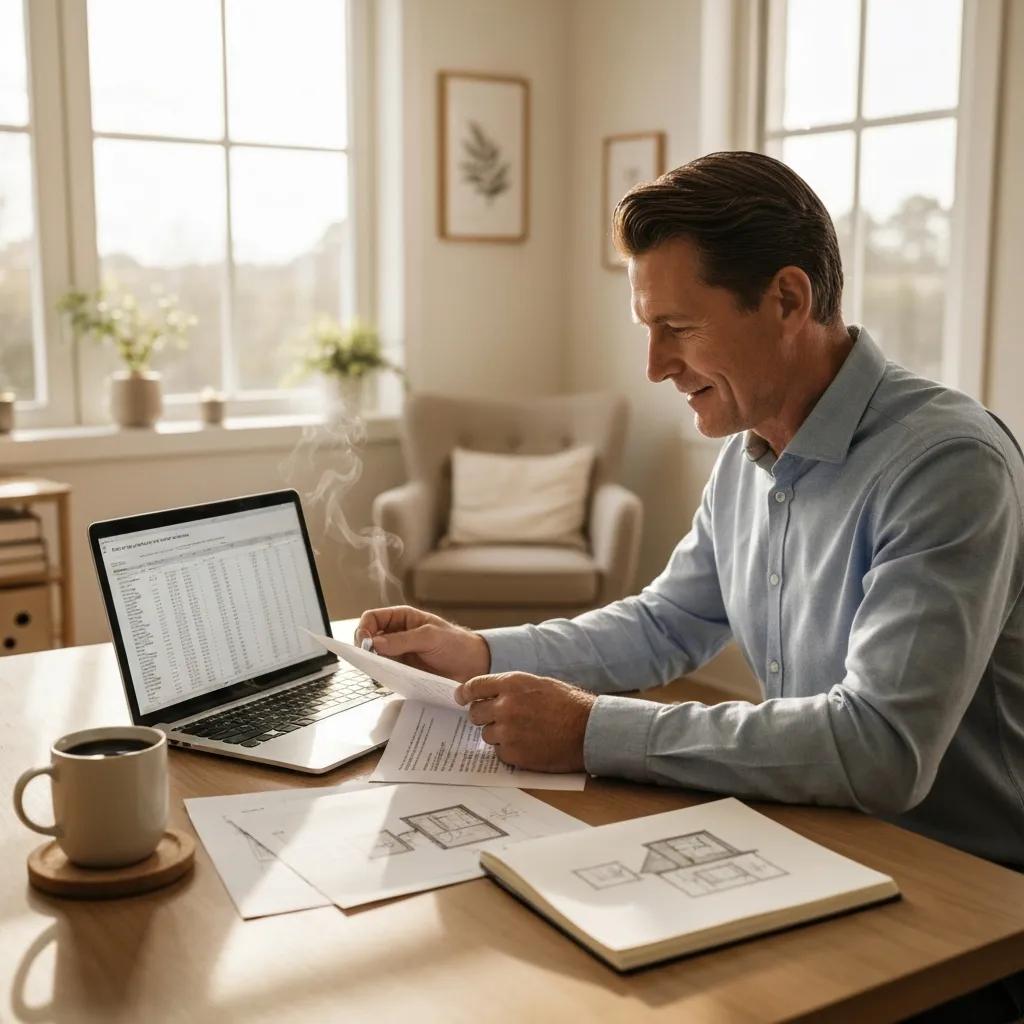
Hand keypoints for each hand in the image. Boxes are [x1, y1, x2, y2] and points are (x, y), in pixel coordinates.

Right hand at [355, 605, 490, 682]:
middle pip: (368, 638)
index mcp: (402, 618)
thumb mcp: (430, 637)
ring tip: (377, 671)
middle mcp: (397, 634)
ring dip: (371, 663)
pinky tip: (386, 679)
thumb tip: (376, 642)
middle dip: (364, 648)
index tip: (365, 643)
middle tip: (369, 659)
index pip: (372, 618)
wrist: (473, 666)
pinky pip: (384, 672)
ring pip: (374, 657)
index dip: (364, 628)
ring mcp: (398, 653)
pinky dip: (381, 676)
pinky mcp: (402, 671)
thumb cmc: (456, 644)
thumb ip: (403, 640)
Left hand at [455, 672, 596, 772]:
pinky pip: (499, 752)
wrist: (588, 730)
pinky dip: (508, 750)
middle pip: (475, 713)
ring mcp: (508, 732)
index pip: (474, 686)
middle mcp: (506, 706)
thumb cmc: (569, 705)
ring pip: (486, 734)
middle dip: (483, 716)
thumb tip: (489, 693)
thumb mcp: (538, 684)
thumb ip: (511, 687)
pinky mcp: (514, 754)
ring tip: (521, 732)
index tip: (461, 698)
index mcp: (512, 684)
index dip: (465, 693)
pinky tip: (526, 744)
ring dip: (498, 734)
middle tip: (496, 718)